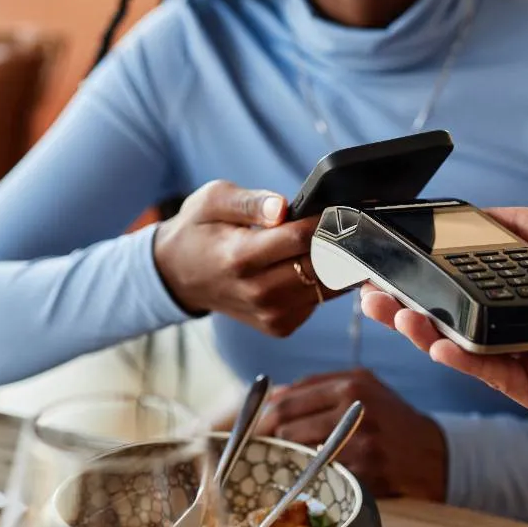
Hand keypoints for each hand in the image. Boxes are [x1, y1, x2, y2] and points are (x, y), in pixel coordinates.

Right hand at [152, 180, 333, 336]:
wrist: (179, 274)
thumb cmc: (200, 230)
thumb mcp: (214, 200)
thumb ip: (251, 202)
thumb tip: (282, 207)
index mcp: (240, 256)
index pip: (300, 239)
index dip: (325, 221)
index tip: (338, 207)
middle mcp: (257, 291)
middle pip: (321, 267)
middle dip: (340, 243)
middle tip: (348, 224)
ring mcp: (269, 313)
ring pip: (327, 288)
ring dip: (340, 264)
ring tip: (336, 241)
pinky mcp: (279, 325)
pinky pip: (318, 300)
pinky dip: (325, 282)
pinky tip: (314, 264)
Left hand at [255, 369, 447, 501]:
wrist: (431, 453)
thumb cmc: (389, 417)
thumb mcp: (362, 387)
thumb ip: (319, 385)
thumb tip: (274, 394)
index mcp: (352, 384)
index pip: (290, 397)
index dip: (265, 412)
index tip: (254, 423)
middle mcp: (355, 407)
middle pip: (288, 422)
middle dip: (269, 434)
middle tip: (259, 444)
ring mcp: (359, 440)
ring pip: (298, 447)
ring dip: (285, 454)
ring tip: (283, 456)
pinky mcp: (363, 469)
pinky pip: (319, 470)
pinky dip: (308, 471)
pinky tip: (308, 470)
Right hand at [362, 202, 527, 414]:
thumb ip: (511, 224)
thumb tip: (471, 213)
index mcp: (513, 299)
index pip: (454, 298)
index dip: (418, 289)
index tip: (386, 275)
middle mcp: (512, 333)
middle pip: (446, 329)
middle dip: (404, 314)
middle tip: (372, 298)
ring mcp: (524, 362)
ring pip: (461, 354)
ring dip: (422, 335)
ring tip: (396, 315)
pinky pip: (492, 375)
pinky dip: (462, 359)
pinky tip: (438, 342)